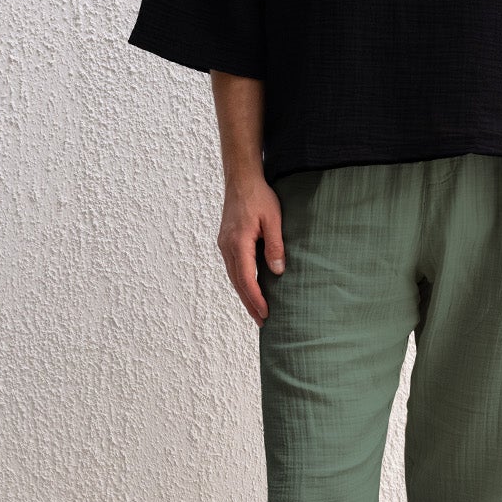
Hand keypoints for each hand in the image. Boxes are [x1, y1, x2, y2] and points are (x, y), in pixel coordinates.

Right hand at [218, 176, 284, 325]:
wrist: (241, 179)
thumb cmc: (259, 196)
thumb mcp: (273, 219)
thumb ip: (275, 245)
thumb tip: (277, 271)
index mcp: (238, 243)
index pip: (246, 279)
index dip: (256, 299)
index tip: (266, 314)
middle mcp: (227, 247)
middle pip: (237, 283)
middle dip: (250, 304)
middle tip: (262, 322)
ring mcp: (224, 245)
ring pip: (233, 277)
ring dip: (245, 295)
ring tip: (257, 311)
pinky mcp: (226, 242)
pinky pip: (233, 268)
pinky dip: (241, 282)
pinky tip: (250, 289)